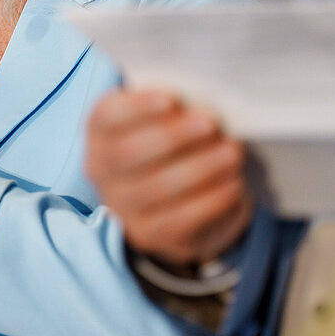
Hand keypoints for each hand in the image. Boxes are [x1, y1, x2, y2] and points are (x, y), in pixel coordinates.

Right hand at [85, 88, 251, 268]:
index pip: (107, 117)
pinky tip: (234, 184)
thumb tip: (202, 109)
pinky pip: (181, 218)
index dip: (136, 108)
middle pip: (129, 153)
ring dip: (201, 167)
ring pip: (158, 187)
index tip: (171, 101)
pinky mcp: (148, 234)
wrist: (181, 202)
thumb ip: (176, 109)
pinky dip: (212, 199)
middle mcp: (101, 171)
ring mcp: (121, 206)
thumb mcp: (169, 121)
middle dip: (173, 136)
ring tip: (232, 153)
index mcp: (100, 133)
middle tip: (211, 125)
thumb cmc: (176, 146)